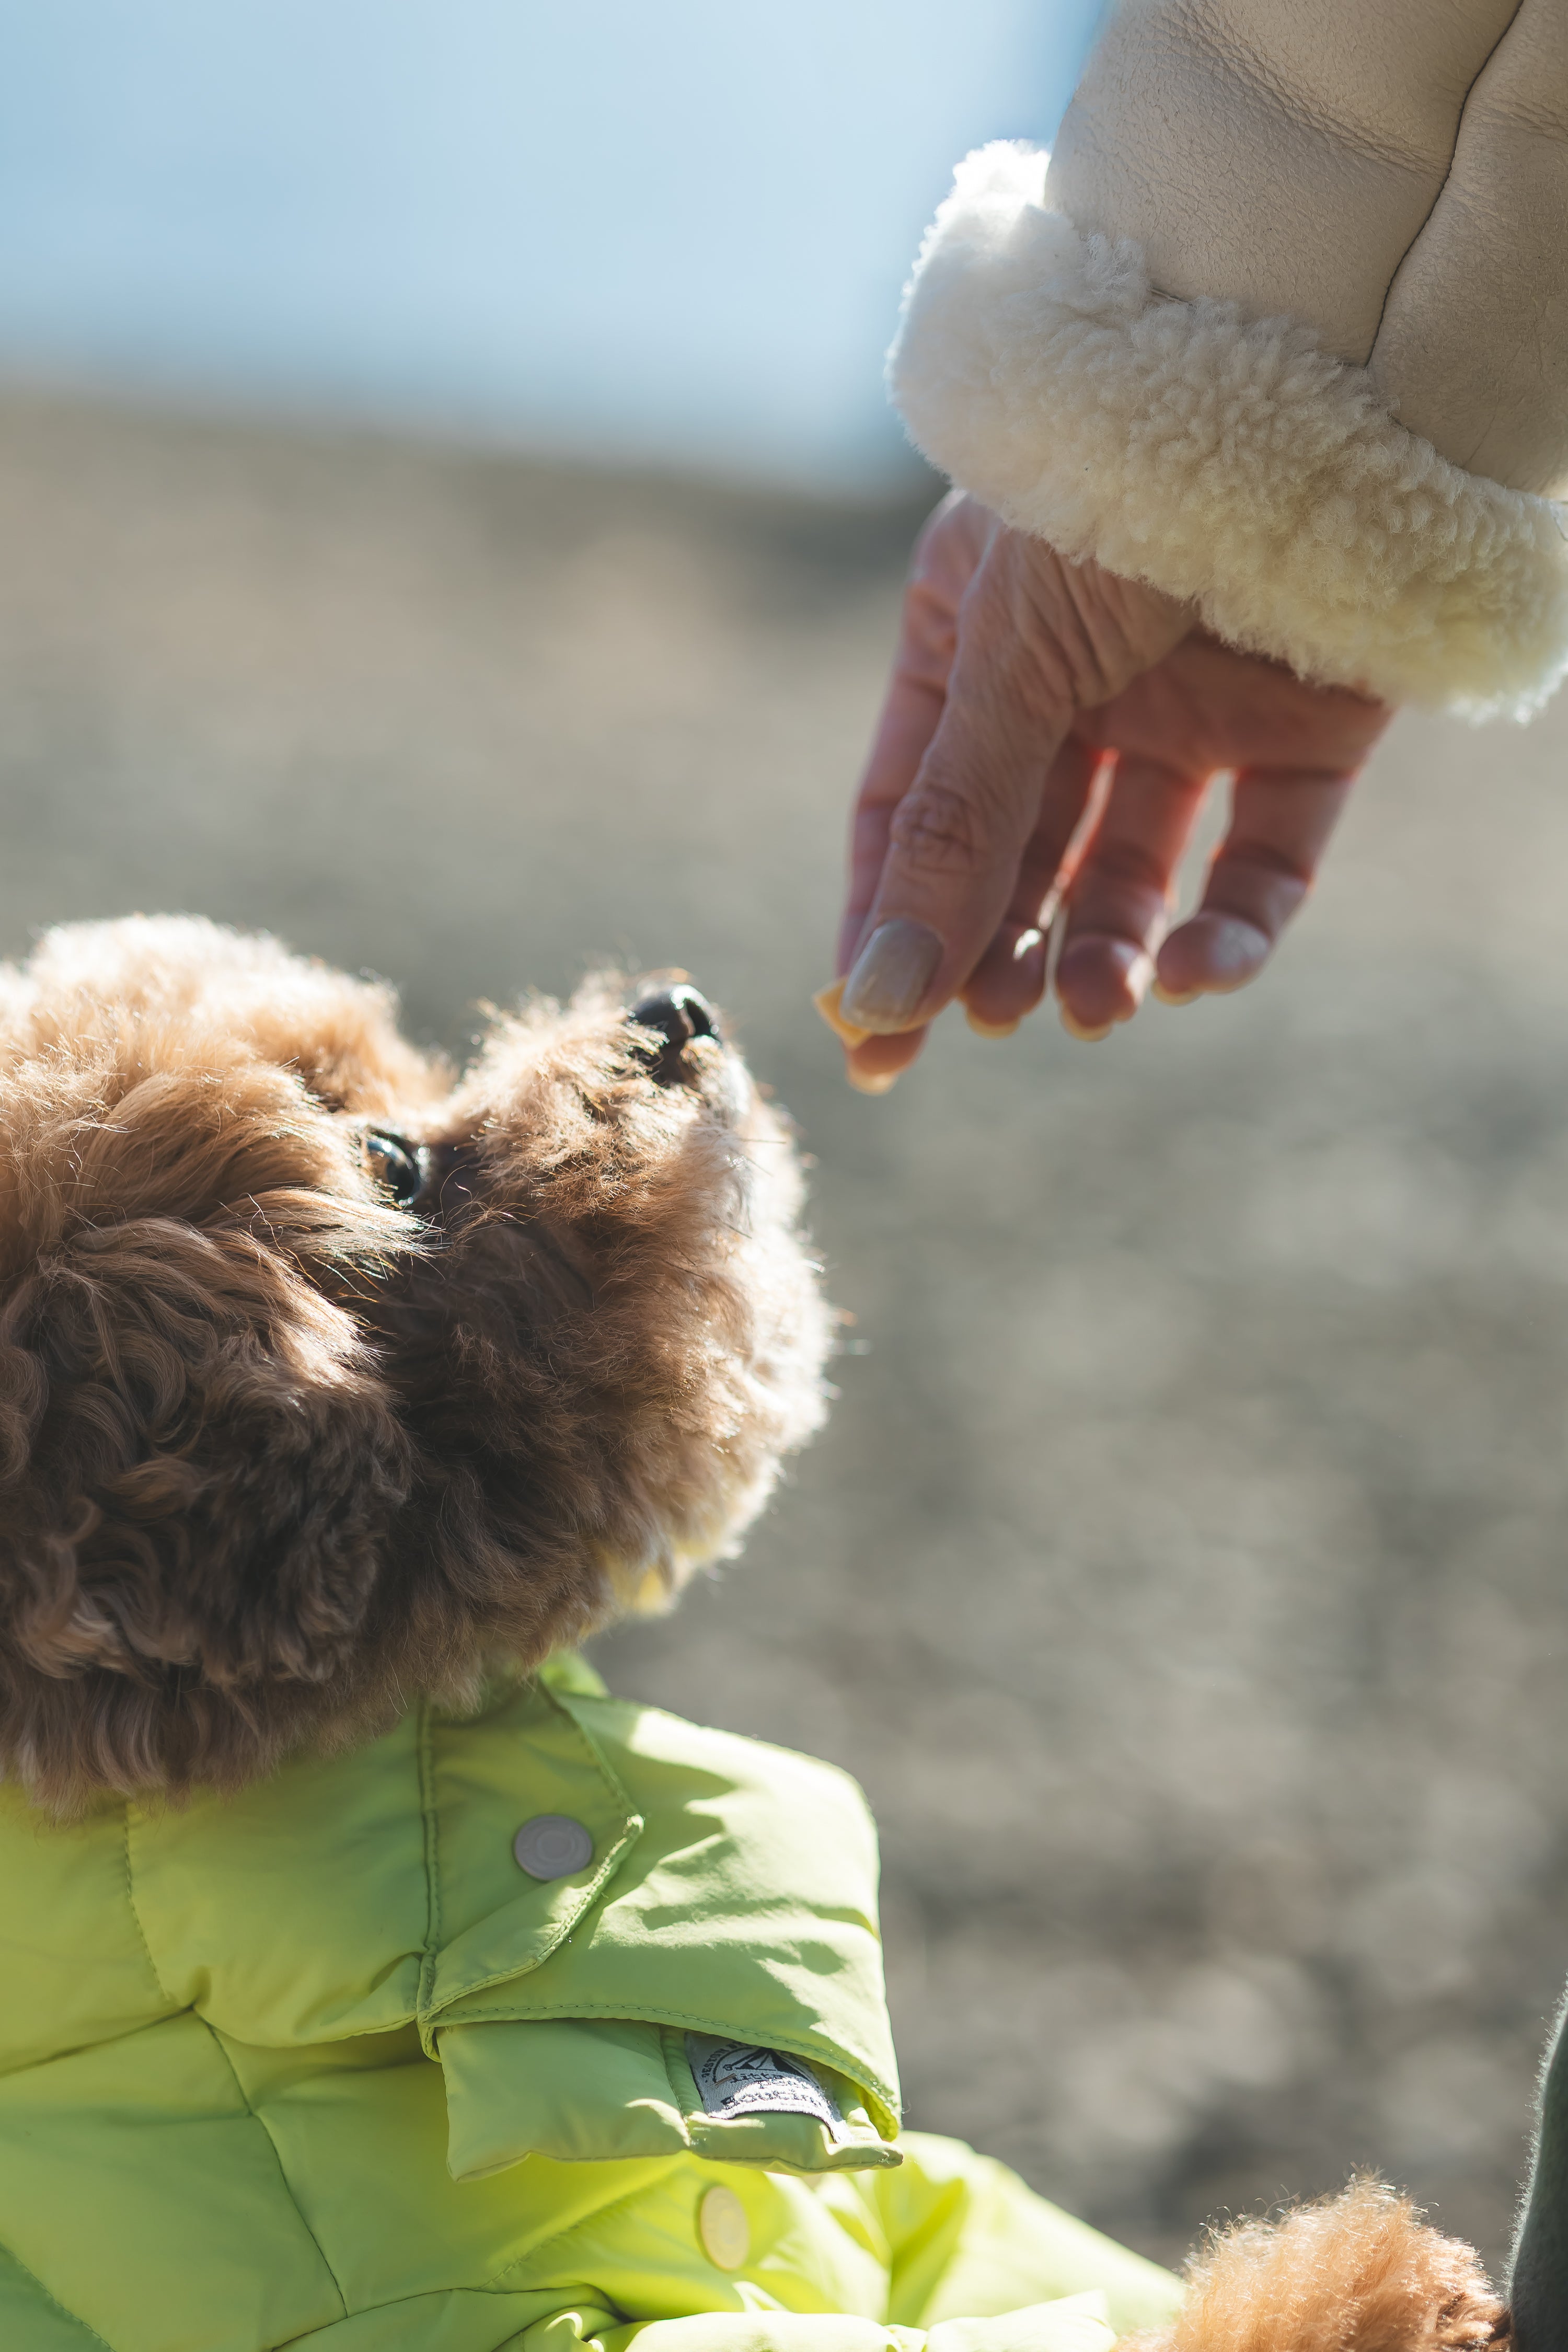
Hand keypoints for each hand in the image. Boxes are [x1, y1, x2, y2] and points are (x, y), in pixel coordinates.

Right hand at [827, 494, 1391, 1090]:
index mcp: (974, 639)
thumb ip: (953, 833)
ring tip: (1092, 1008)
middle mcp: (1078, 682)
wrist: (1313, 397)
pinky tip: (1192, 976)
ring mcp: (1193, 708)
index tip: (880, 1039)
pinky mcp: (1307, 735)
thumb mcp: (1005, 664)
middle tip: (993, 1019)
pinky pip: (1262, 861)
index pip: (914, 812)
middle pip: (1021, 856)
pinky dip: (1231, 931)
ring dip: (1106, 953)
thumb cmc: (1118, 499)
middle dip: (1002, 947)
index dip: (893, 925)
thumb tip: (882, 997)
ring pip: (1137, 873)